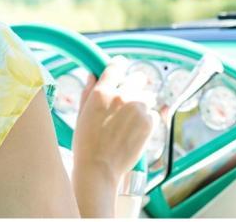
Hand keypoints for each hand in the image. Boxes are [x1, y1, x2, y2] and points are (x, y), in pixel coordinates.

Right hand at [71, 56, 155, 184]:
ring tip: (132, 119)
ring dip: (142, 103)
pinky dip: (147, 119)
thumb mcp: (82, 114)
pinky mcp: (149, 123)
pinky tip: (136, 130)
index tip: (120, 68)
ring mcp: (138, 109)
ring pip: (148, 96)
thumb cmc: (86, 143)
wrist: (99, 168)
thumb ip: (88, 92)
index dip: (118, 66)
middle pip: (138, 77)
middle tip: (128, 98)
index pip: (116, 66)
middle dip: (134, 85)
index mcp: (102, 92)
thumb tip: (92, 75)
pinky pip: (153, 114)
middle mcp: (122, 96)